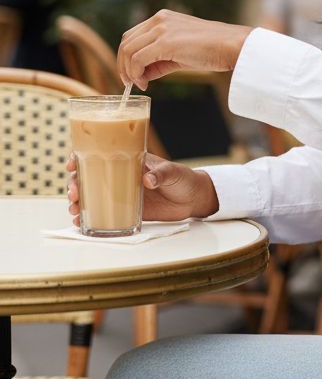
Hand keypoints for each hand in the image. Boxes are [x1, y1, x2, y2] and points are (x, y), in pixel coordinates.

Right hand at [67, 153, 219, 225]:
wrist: (193, 198)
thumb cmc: (183, 178)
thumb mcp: (173, 172)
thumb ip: (160, 174)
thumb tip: (147, 180)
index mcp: (128, 160)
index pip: (98, 154)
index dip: (80, 158)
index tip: (72, 165)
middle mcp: (119, 175)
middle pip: (88, 177)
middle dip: (75, 184)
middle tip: (74, 194)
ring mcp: (120, 194)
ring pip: (91, 195)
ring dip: (78, 202)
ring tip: (74, 211)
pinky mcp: (126, 210)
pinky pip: (103, 213)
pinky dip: (90, 218)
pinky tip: (80, 224)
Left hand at [117, 10, 252, 89]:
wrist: (233, 46)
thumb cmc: (212, 50)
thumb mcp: (181, 52)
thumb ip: (159, 60)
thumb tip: (141, 75)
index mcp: (162, 18)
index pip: (133, 35)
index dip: (127, 56)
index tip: (133, 75)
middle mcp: (159, 19)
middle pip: (126, 41)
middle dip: (123, 64)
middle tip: (130, 82)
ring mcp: (161, 29)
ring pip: (129, 50)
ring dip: (129, 71)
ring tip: (140, 83)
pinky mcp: (165, 42)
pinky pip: (138, 59)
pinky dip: (136, 73)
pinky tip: (145, 82)